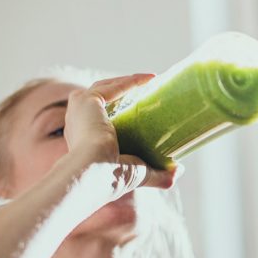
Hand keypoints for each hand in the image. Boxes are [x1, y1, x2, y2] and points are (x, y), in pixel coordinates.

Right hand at [65, 74, 181, 189]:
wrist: (96, 174)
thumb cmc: (111, 178)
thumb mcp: (139, 173)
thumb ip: (158, 174)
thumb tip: (179, 171)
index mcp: (84, 139)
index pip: (101, 117)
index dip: (121, 108)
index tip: (143, 106)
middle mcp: (78, 123)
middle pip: (103, 98)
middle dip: (125, 91)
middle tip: (150, 90)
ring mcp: (79, 110)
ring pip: (106, 87)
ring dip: (128, 82)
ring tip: (152, 80)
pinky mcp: (87, 100)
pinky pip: (112, 87)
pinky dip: (130, 82)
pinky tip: (150, 79)